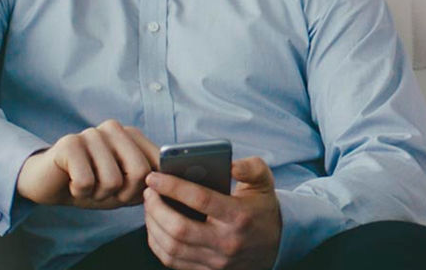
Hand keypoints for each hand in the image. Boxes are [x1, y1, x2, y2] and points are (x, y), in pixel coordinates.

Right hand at [16, 120, 159, 208]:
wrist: (48, 184)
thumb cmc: (91, 185)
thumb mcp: (124, 188)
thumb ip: (147, 183)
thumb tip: (163, 183)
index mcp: (132, 135)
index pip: (158, 165)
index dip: (144, 189)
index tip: (126, 192)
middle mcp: (114, 128)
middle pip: (140, 173)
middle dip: (122, 194)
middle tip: (103, 190)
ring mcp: (92, 133)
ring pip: (113, 181)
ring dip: (97, 194)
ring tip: (86, 185)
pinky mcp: (70, 143)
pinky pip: (86, 181)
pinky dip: (79, 192)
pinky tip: (71, 183)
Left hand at [143, 156, 281, 269]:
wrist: (277, 245)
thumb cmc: (262, 208)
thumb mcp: (264, 182)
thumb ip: (250, 167)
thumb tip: (230, 164)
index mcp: (239, 216)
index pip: (200, 199)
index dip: (172, 186)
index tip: (154, 176)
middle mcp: (227, 242)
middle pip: (180, 229)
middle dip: (156, 208)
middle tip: (148, 191)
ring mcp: (217, 261)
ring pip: (172, 248)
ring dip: (153, 225)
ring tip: (149, 206)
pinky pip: (173, 262)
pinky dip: (158, 244)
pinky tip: (154, 226)